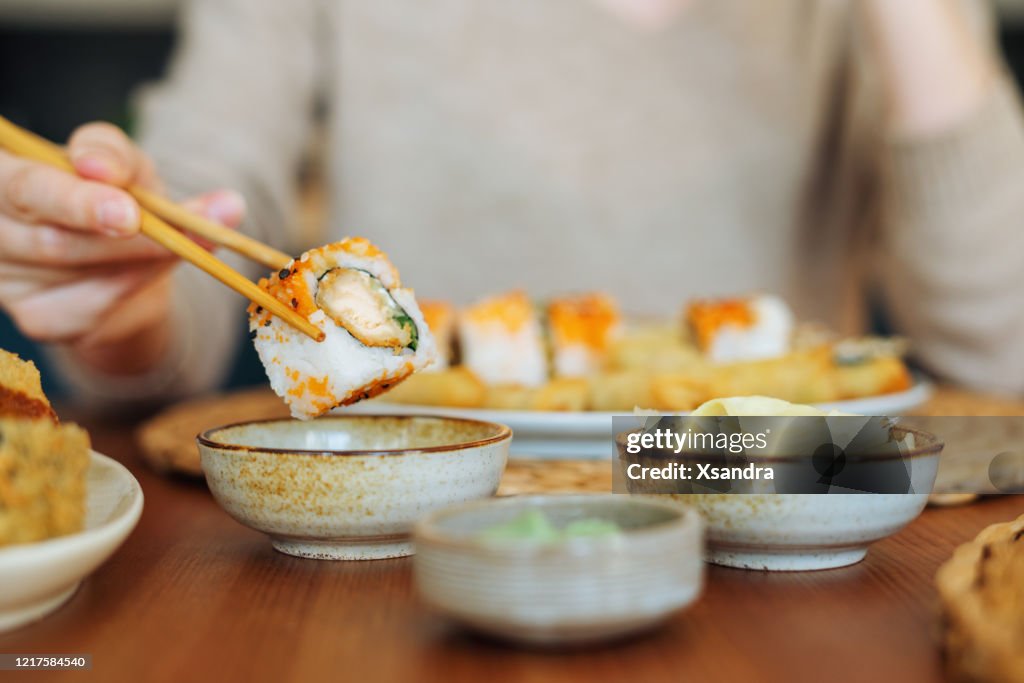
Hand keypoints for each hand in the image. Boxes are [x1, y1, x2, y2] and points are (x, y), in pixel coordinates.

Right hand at [0, 122, 244, 374]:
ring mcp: (6, 278)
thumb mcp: (124, 166)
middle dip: (119, 240)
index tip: (129, 213)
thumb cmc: (117, 197)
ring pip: (76, 274)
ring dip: (138, 260)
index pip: (22, 187)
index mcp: (4, 175)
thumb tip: (123, 173)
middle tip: (175, 237)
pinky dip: (129, 287)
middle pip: (49, 240)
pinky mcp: (35, 318)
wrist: (129, 260)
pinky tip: (145, 272)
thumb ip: (119, 157)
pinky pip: (88, 309)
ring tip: (181, 242)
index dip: (74, 201)